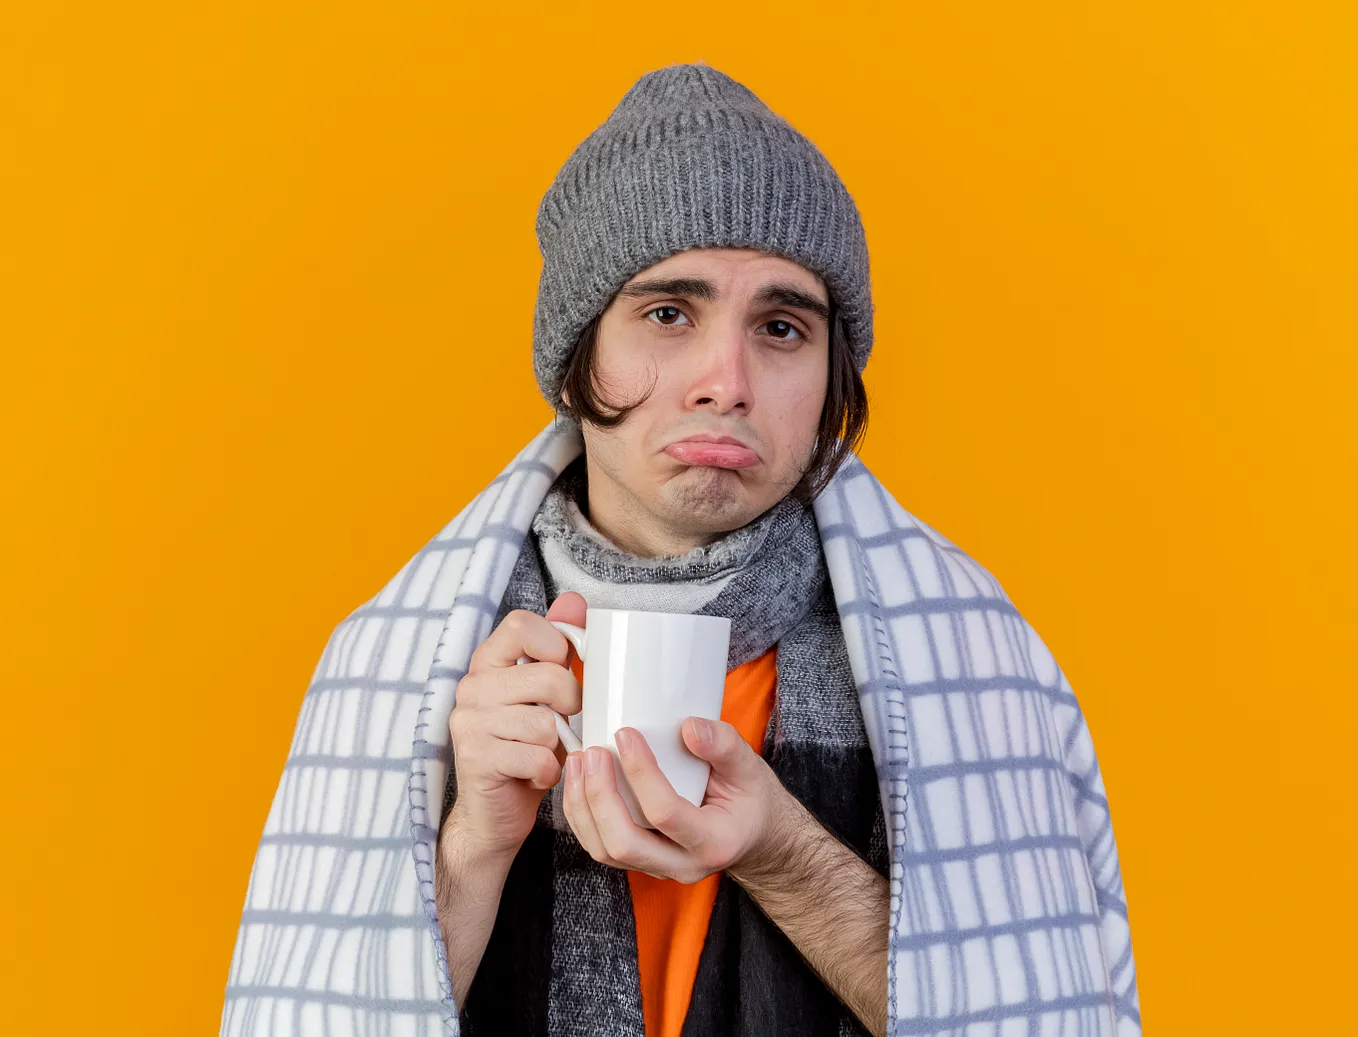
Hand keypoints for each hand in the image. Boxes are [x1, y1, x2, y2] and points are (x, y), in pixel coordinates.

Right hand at [442, 592, 586, 862]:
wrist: (495, 813)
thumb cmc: (525, 748)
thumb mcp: (546, 695)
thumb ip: (558, 647)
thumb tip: (575, 600)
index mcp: (488, 662)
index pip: (523, 624)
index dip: (556, 645)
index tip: (562, 671)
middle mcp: (472, 686)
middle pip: (548, 676)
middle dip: (572, 706)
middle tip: (565, 723)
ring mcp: (469, 721)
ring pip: (546, 723)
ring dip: (559, 746)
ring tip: (545, 752)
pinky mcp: (475, 758)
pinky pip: (538, 756)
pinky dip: (549, 771)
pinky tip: (536, 774)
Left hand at [561, 716, 793, 883]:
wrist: (753, 834)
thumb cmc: (750, 798)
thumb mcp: (750, 767)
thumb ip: (724, 745)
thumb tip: (688, 727)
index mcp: (714, 842)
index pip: (666, 813)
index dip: (640, 773)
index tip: (626, 733)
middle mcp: (683, 865)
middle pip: (624, 843)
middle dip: (599, 796)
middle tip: (593, 752)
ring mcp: (659, 868)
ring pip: (605, 851)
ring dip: (582, 807)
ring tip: (578, 761)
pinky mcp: (641, 861)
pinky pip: (601, 847)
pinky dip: (582, 815)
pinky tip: (579, 780)